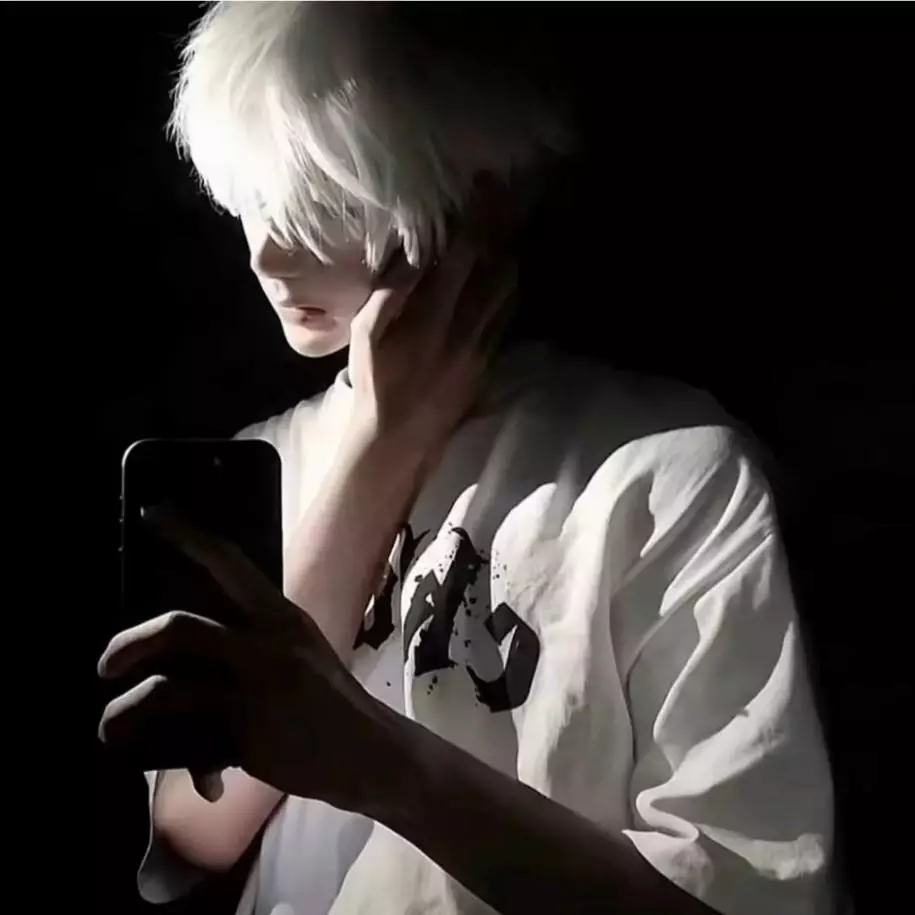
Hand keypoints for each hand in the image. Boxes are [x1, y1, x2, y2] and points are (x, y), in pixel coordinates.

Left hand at [98, 506, 385, 808]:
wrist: (367, 750)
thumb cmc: (330, 700)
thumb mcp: (301, 650)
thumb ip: (257, 639)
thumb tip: (197, 647)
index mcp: (280, 615)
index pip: (229, 562)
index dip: (187, 536)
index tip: (151, 512)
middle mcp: (266, 643)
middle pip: (179, 628)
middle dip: (130, 645)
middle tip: (106, 666)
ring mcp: (255, 688)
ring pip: (167, 688)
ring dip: (126, 710)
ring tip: (110, 725)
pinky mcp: (247, 733)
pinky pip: (185, 739)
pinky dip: (170, 756)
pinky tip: (188, 777)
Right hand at [347, 220, 517, 453]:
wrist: (399, 439)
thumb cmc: (374, 384)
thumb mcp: (365, 335)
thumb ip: (389, 292)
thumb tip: (411, 255)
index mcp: (432, 318)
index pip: (463, 257)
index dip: (476, 218)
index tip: (482, 188)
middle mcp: (465, 329)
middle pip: (499, 269)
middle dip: (503, 230)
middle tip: (502, 200)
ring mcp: (482, 347)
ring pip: (509, 293)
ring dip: (509, 257)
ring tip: (504, 230)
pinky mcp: (488, 362)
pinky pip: (506, 317)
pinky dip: (507, 289)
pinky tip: (502, 274)